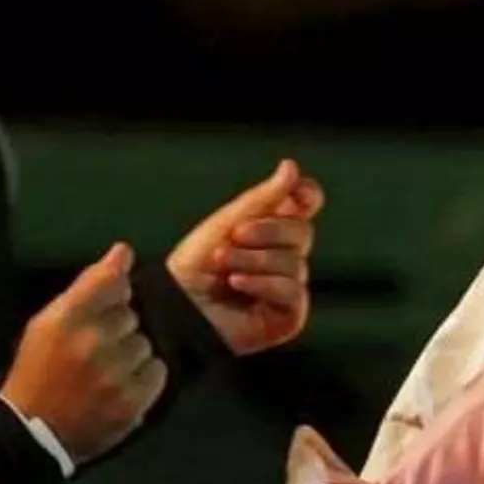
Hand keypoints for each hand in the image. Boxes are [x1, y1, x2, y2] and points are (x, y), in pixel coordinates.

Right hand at [0, 243, 166, 462]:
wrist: (33, 432)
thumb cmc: (39, 370)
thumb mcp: (48, 323)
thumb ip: (88, 286)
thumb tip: (124, 252)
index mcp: (66, 318)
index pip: (111, 280)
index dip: (116, 287)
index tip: (113, 296)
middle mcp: (92, 342)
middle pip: (130, 314)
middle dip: (119, 328)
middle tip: (97, 349)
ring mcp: (114, 374)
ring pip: (145, 343)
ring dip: (132, 354)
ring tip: (108, 371)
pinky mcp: (132, 401)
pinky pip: (157, 371)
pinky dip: (144, 377)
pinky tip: (122, 386)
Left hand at [168, 159, 324, 354]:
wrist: (175, 306)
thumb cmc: (195, 266)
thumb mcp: (227, 223)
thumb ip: (263, 198)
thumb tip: (291, 167)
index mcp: (272, 230)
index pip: (306, 206)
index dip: (307, 196)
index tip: (297, 192)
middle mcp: (284, 257)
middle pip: (302, 231)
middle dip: (268, 230)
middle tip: (234, 236)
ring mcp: (287, 288)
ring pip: (295, 263)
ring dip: (255, 260)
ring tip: (224, 267)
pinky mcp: (288, 317)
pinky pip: (294, 292)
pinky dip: (264, 283)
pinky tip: (237, 283)